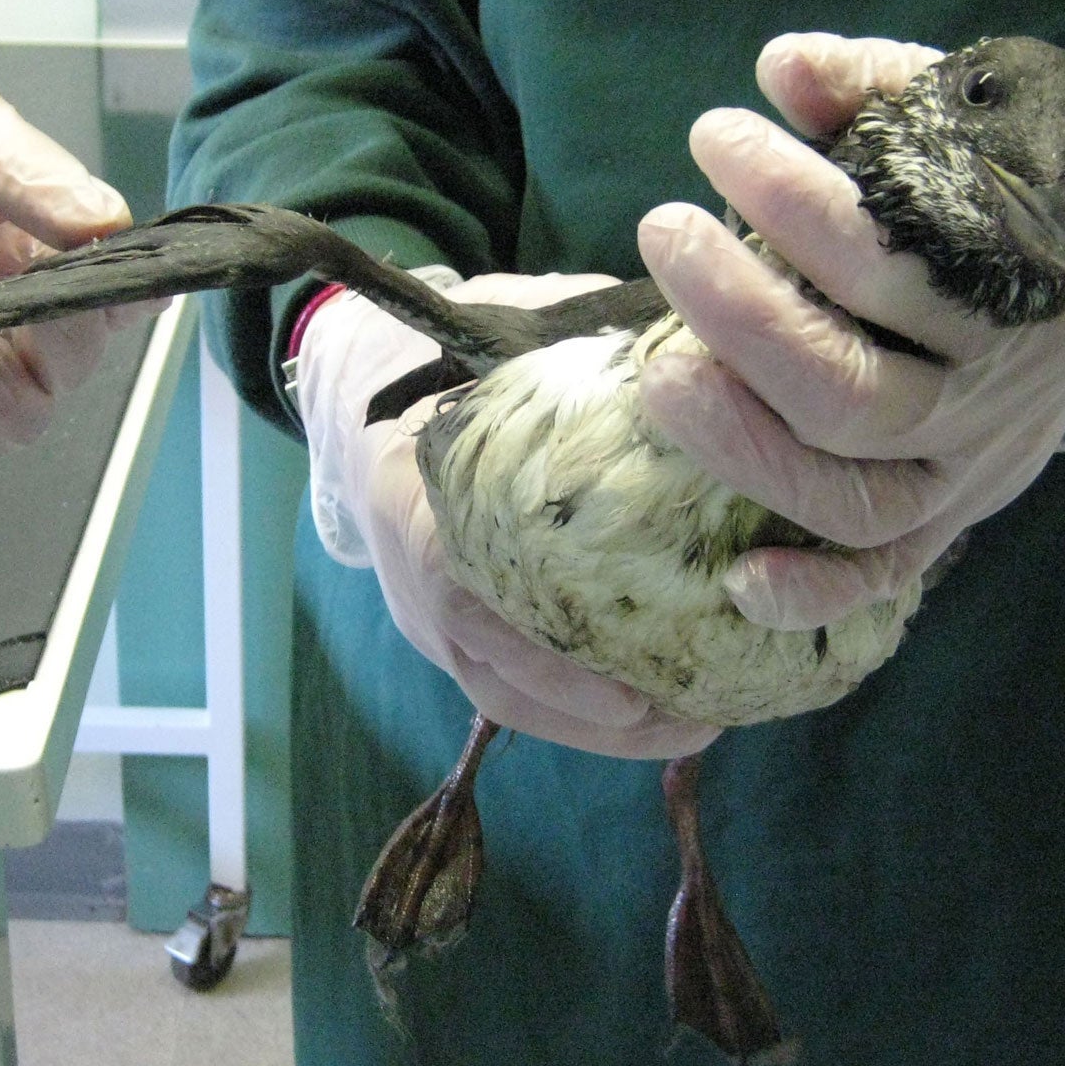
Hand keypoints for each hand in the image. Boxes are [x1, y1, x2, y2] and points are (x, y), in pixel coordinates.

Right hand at [292, 270, 720, 758]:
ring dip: (599, 728)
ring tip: (695, 726)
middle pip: (495, 674)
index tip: (627, 684)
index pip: (465, 589)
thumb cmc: (454, 353)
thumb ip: (589, 347)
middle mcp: (415, 574)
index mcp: (417, 497)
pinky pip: (510, 691)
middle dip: (596, 712)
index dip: (542, 651)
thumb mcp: (511, 337)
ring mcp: (426, 614)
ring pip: (505, 697)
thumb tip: (703, 344)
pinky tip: (658, 709)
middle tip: (697, 714)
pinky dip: (582, 712)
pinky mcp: (452, 631)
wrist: (361, 388)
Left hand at [635, 32, 1064, 628]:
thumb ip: (881, 88)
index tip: (715, 136)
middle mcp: (997, 397)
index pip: (895, 261)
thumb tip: (782, 67)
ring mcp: (970, 473)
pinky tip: (737, 582)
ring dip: (744, 445)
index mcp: (1015, 288)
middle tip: (663, 230)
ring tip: (655, 371)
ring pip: (854, 495)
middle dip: (741, 317)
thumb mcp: (970, 121)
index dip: (794, 202)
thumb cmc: (1009, 189)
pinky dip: (816, 592)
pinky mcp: (947, 523)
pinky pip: (882, 576)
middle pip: (852, 391)